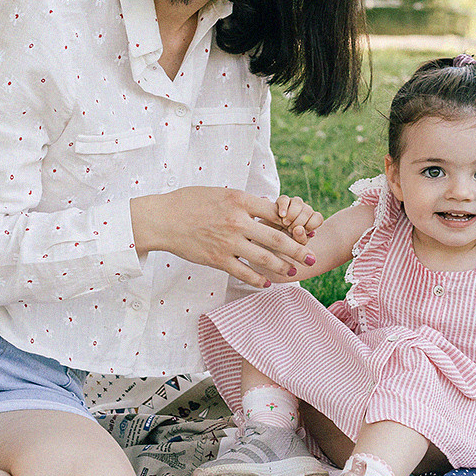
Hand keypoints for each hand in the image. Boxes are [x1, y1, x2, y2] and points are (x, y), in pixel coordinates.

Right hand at [131, 187, 313, 285]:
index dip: (293, 222)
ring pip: (264, 258)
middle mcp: (237, 221)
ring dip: (283, 267)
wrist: (162, 219)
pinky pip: (244, 272)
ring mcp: (228, 242)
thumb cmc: (188, 202)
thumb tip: (263, 208)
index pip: (275, 212)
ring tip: (293, 272)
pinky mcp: (218, 259)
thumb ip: (242, 202)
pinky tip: (266, 282)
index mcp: (239, 200)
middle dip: (298, 249)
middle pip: (277, 237)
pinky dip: (258, 279)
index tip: (303, 229)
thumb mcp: (218, 193)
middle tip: (312, 257)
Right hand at [274, 194, 322, 242]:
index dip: (311, 225)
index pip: (318, 218)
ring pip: (298, 202)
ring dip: (292, 214)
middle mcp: (304, 210)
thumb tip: (300, 229)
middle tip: (289, 231)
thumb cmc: (285, 242)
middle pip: (308, 210)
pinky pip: (284, 199)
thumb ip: (300, 239)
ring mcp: (293, 204)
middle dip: (299, 222)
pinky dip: (284, 207)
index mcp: (310, 220)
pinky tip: (281, 215)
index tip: (302, 232)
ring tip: (285, 224)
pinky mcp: (281, 201)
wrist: (269, 238)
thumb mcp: (294, 245)